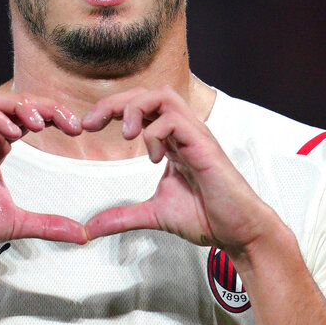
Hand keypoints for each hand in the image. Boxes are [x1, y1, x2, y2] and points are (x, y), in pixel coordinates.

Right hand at [0, 91, 87, 264]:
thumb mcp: (18, 224)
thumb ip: (49, 224)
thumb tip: (83, 235)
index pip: (27, 116)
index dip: (53, 114)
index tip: (77, 129)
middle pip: (13, 102)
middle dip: (44, 105)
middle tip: (70, 123)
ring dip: (18, 105)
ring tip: (40, 124)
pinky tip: (13, 135)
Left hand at [81, 87, 278, 257]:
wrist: (238, 231)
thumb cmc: (206, 216)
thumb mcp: (153, 214)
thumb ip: (122, 217)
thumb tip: (90, 228)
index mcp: (171, 141)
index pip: (139, 108)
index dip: (111, 110)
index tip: (87, 127)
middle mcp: (183, 131)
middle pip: (146, 93)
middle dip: (114, 102)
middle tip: (91, 123)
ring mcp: (195, 135)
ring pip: (163, 96)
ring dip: (135, 109)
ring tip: (125, 135)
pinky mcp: (204, 145)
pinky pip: (175, 121)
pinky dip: (155, 133)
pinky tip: (155, 158)